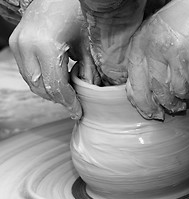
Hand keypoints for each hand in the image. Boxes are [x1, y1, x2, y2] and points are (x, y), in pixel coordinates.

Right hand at [8, 0, 96, 118]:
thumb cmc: (77, 12)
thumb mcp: (88, 43)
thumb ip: (88, 70)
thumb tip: (89, 92)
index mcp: (45, 46)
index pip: (56, 87)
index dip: (68, 102)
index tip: (77, 111)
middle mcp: (26, 46)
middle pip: (41, 88)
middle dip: (58, 99)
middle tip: (74, 105)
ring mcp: (18, 44)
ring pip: (32, 81)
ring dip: (49, 91)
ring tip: (68, 93)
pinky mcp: (15, 42)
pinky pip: (27, 71)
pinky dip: (42, 79)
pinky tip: (57, 78)